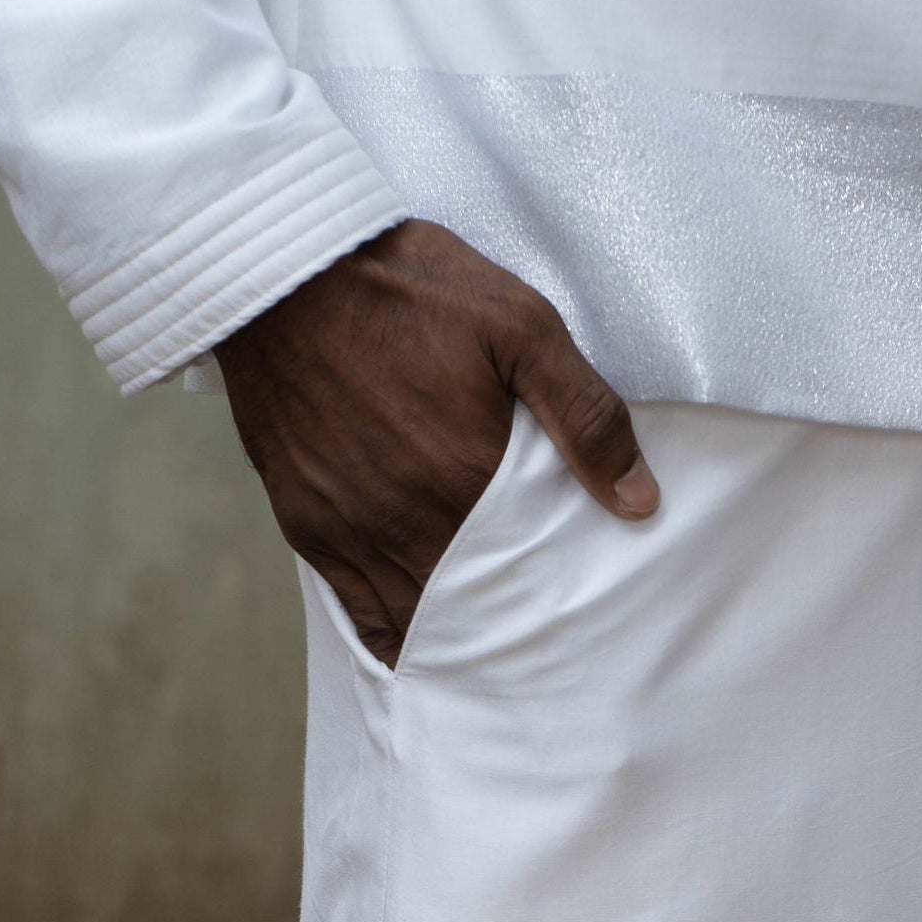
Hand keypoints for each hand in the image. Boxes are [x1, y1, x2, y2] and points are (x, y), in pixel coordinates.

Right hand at [215, 220, 658, 665]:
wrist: (282, 270)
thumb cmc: (407, 288)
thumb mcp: (519, 324)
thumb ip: (585, 413)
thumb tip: (639, 503)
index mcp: (468, 481)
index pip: (529, 578)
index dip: (552, 602)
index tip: (575, 617)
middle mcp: (408, 522)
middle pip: (474, 610)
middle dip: (508, 629)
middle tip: (541, 647)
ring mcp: (353, 530)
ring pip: (416, 620)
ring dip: (453, 637)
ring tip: (488, 650)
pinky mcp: (307, 524)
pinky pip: (358, 610)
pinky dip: (392, 635)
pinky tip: (419, 647)